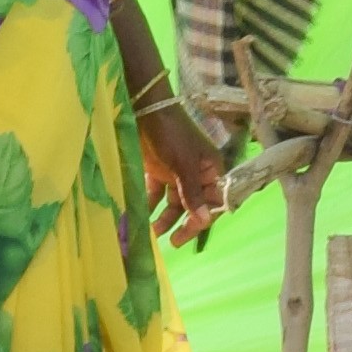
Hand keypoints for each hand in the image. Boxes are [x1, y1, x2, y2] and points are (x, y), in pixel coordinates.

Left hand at [137, 96, 231, 247]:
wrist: (145, 109)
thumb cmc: (171, 134)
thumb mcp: (183, 165)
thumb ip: (192, 194)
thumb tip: (204, 221)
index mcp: (211, 170)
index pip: (212, 202)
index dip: (201, 220)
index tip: (185, 236)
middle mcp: (196, 174)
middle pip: (193, 206)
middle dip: (182, 224)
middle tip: (171, 243)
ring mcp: (176, 173)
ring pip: (173, 203)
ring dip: (164, 219)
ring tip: (150, 233)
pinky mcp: (158, 171)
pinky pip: (156, 195)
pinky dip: (148, 205)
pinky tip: (139, 216)